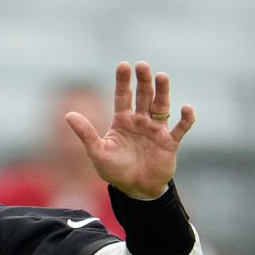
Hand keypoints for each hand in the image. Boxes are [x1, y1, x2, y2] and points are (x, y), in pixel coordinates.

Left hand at [65, 61, 195, 199]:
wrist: (136, 190)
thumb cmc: (115, 171)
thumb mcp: (97, 152)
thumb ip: (86, 133)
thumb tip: (68, 114)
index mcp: (122, 121)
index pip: (123, 96)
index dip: (123, 81)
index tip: (124, 65)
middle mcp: (140, 121)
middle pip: (143, 96)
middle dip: (143, 81)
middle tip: (142, 65)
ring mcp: (156, 130)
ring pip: (161, 106)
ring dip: (162, 92)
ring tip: (162, 76)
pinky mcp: (170, 143)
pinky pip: (180, 128)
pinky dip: (185, 118)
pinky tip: (186, 108)